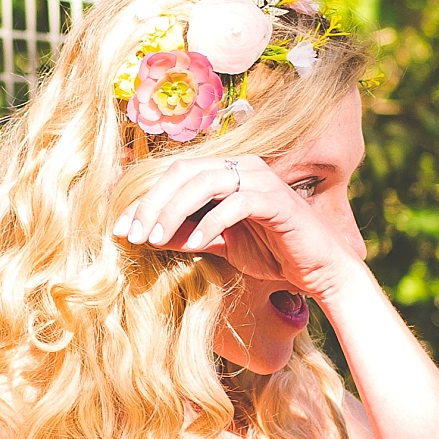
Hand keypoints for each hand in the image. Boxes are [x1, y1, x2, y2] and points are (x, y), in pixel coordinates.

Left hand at [111, 147, 361, 302]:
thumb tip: (144, 236)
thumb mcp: (218, 245)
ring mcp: (260, 180)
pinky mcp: (277, 200)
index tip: (120, 230)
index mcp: (226, 172)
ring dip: (174, 211)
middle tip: (133, 235)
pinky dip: (211, 223)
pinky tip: (197, 245)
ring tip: (155, 240)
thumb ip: (186, 234)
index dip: (144, 200)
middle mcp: (242, 167)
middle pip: (182, 172)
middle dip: (152, 204)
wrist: (319, 271)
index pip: (175, 175)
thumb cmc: (272, 254)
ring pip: (204, 182)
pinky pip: (235, 203)